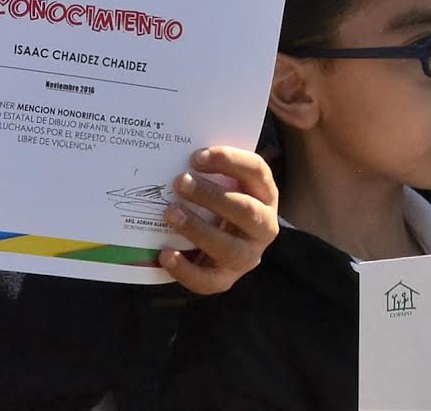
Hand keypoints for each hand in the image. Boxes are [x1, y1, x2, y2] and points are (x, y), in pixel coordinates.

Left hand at [159, 145, 278, 294]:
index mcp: (265, 194)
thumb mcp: (225, 184)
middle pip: (245, 210)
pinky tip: (165, 254)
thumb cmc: (218, 204)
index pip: (256, 171)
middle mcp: (264, 226)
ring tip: (170, 213)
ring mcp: (247, 256)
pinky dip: (185, 269)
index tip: (196, 157)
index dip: (229, 161)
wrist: (224, 247)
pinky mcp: (226, 279)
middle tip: (179, 182)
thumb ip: (210, 171)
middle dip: (211, 196)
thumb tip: (175, 150)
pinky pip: (208, 281)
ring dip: (198, 230)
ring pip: (228, 247)